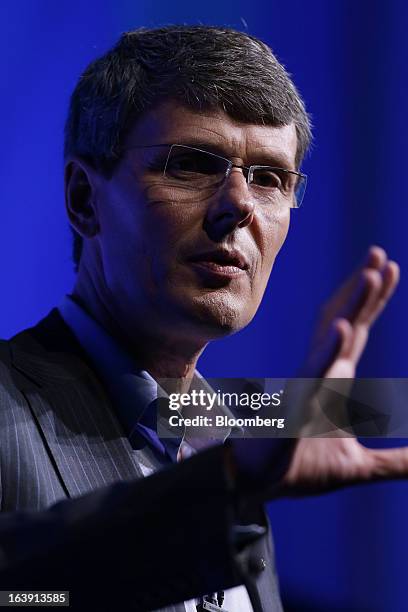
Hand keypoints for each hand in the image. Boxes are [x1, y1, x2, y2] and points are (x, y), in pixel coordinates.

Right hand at [230, 246, 401, 497]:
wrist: (255, 486)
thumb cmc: (298, 469)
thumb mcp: (359, 467)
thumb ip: (396, 462)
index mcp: (334, 381)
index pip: (357, 332)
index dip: (372, 300)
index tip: (387, 268)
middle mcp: (321, 374)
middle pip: (347, 322)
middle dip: (364, 289)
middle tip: (380, 254)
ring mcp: (308, 386)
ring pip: (333, 339)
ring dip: (352, 306)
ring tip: (371, 273)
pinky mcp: (294, 406)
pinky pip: (314, 375)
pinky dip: (330, 352)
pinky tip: (345, 329)